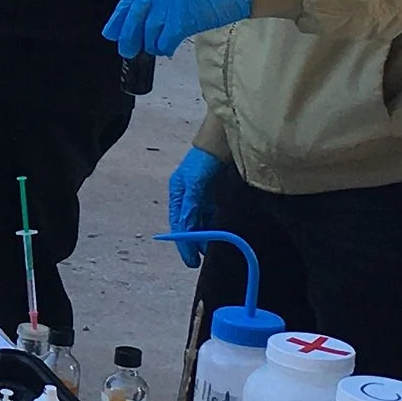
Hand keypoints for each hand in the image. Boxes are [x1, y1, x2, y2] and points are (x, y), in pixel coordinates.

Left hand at [103, 0, 252, 60]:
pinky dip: (163, 46)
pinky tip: (165, 49)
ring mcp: (170, 0)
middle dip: (128, 34)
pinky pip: (165, 38)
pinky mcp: (181, 18)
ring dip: (149, 42)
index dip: (120, 14)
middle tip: (125, 48)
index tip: (112, 29)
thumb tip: (150, 11)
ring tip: (152, 48)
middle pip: (136, 13)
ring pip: (149, 29)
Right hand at [166, 147, 227, 266]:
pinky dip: (213, 224)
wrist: (224, 139)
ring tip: (212, 248)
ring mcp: (200, 194)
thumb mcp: (194, 183)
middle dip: (194, 242)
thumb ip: (190, 205)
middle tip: (203, 258)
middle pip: (188, 224)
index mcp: (177, 193)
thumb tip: (186, 228)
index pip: (179, 225)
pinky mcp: (213, 192)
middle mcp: (187, 195)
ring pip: (200, 220)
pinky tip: (220, 231)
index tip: (192, 261)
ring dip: (205, 234)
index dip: (184, 244)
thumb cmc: (205, 159)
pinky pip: (211, 213)